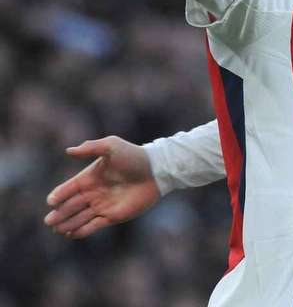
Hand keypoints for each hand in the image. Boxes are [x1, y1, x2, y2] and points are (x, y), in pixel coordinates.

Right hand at [44, 137, 160, 238]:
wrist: (156, 170)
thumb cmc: (134, 156)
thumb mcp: (112, 146)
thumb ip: (90, 147)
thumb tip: (68, 150)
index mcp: (91, 177)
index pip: (69, 188)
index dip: (59, 195)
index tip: (51, 201)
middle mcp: (94, 192)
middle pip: (72, 205)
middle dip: (60, 213)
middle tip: (49, 221)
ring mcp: (103, 205)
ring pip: (80, 217)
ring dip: (68, 224)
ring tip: (57, 229)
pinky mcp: (114, 216)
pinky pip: (94, 225)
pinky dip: (83, 230)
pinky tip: (72, 234)